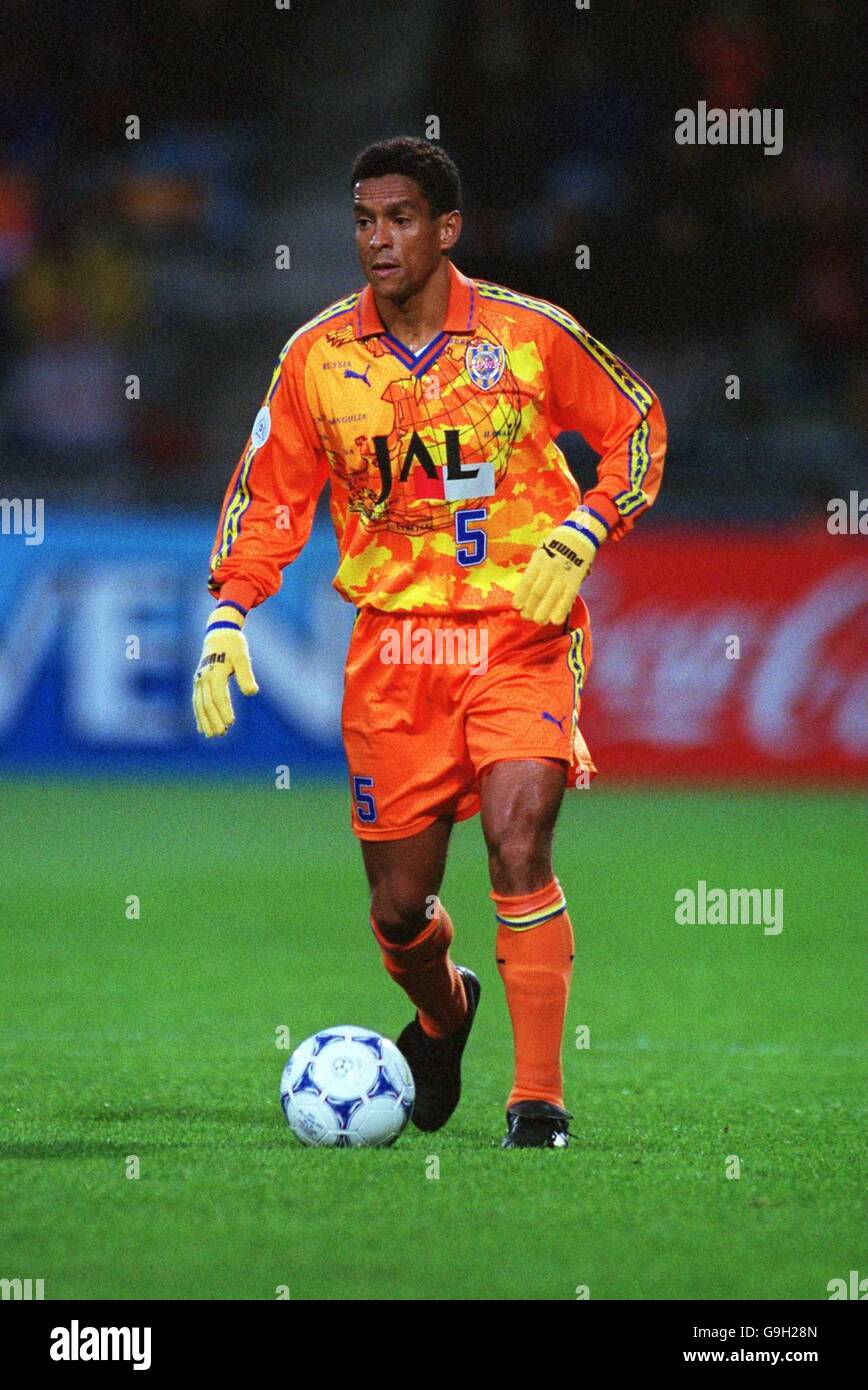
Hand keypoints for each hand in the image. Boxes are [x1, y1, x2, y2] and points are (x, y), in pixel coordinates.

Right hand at [192, 606, 258, 735]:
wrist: (219, 633)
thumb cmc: (234, 646)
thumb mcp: (243, 657)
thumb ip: (246, 675)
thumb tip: (252, 693)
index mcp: (215, 672)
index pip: (218, 695)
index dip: (224, 710)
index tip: (231, 723)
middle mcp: (203, 677)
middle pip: (207, 703)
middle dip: (213, 720)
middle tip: (221, 734)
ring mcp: (199, 680)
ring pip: (199, 704)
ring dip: (205, 720)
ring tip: (211, 735)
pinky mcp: (198, 682)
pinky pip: (196, 701)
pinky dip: (198, 714)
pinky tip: (201, 727)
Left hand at [514, 506, 608, 625]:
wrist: (580, 533)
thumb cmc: (557, 543)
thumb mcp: (541, 550)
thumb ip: (535, 568)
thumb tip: (526, 588)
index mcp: (539, 560)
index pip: (527, 581)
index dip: (521, 596)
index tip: (516, 606)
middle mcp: (550, 568)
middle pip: (538, 592)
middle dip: (531, 607)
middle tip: (526, 617)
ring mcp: (563, 574)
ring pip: (551, 597)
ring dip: (543, 612)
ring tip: (538, 621)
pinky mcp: (576, 579)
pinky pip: (568, 597)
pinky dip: (561, 610)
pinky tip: (555, 620)